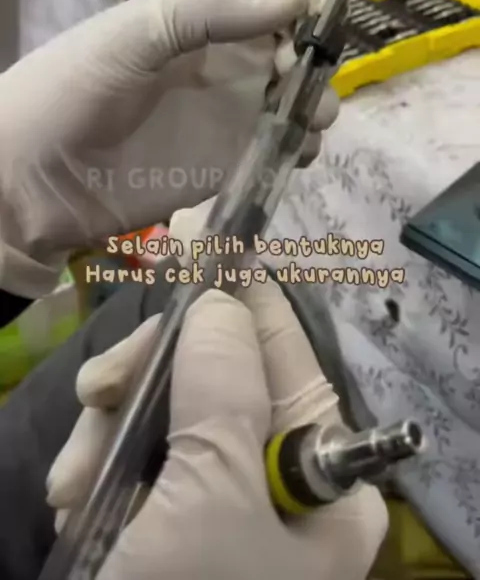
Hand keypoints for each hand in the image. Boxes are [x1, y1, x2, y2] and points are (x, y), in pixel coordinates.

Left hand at [0, 0, 338, 296]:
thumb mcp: (135, 34)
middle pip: (292, 55)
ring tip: (309, 122)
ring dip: (314, 107)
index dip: (301, 12)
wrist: (34, 178)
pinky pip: (277, 150)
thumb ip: (210, 9)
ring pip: (293, 103)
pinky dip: (299, 148)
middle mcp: (221, 65)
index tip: (318, 30)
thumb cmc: (76, 89)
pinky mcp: (228, 165)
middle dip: (316, 65)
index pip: (269, 5)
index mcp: (200, 23)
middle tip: (307, 86)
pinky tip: (298, 151)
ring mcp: (227, 117)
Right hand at [46, 229, 386, 579]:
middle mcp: (281, 486)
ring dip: (111, 434)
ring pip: (165, 417)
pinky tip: (71, 502)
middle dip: (152, 380)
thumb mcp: (208, 497)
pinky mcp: (171, 523)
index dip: (242, 291)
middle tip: (101, 391)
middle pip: (214, 380)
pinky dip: (98, 471)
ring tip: (72, 485)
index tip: (201, 234)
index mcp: (323, 480)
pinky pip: (135, 463)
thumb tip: (222, 301)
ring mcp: (222, 506)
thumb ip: (222, 387)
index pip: (286, 355)